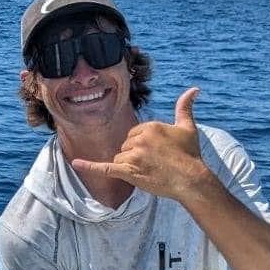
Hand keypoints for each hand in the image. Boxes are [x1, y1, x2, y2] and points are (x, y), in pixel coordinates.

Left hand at [68, 89, 213, 203]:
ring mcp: (134, 156)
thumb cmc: (190, 155)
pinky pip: (105, 168)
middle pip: (125, 146)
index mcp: (150, 126)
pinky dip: (89, 166)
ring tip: (150, 170)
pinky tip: (76, 163)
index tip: (157, 153)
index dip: (142, 145)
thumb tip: (193, 89)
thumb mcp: (187, 127)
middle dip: (135, 156)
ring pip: (120, 159)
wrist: (192, 179)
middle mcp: (140, 139)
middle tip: (155, 163)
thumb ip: (184, 107)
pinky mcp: (129, 171)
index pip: (133, 134)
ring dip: (130, 166)